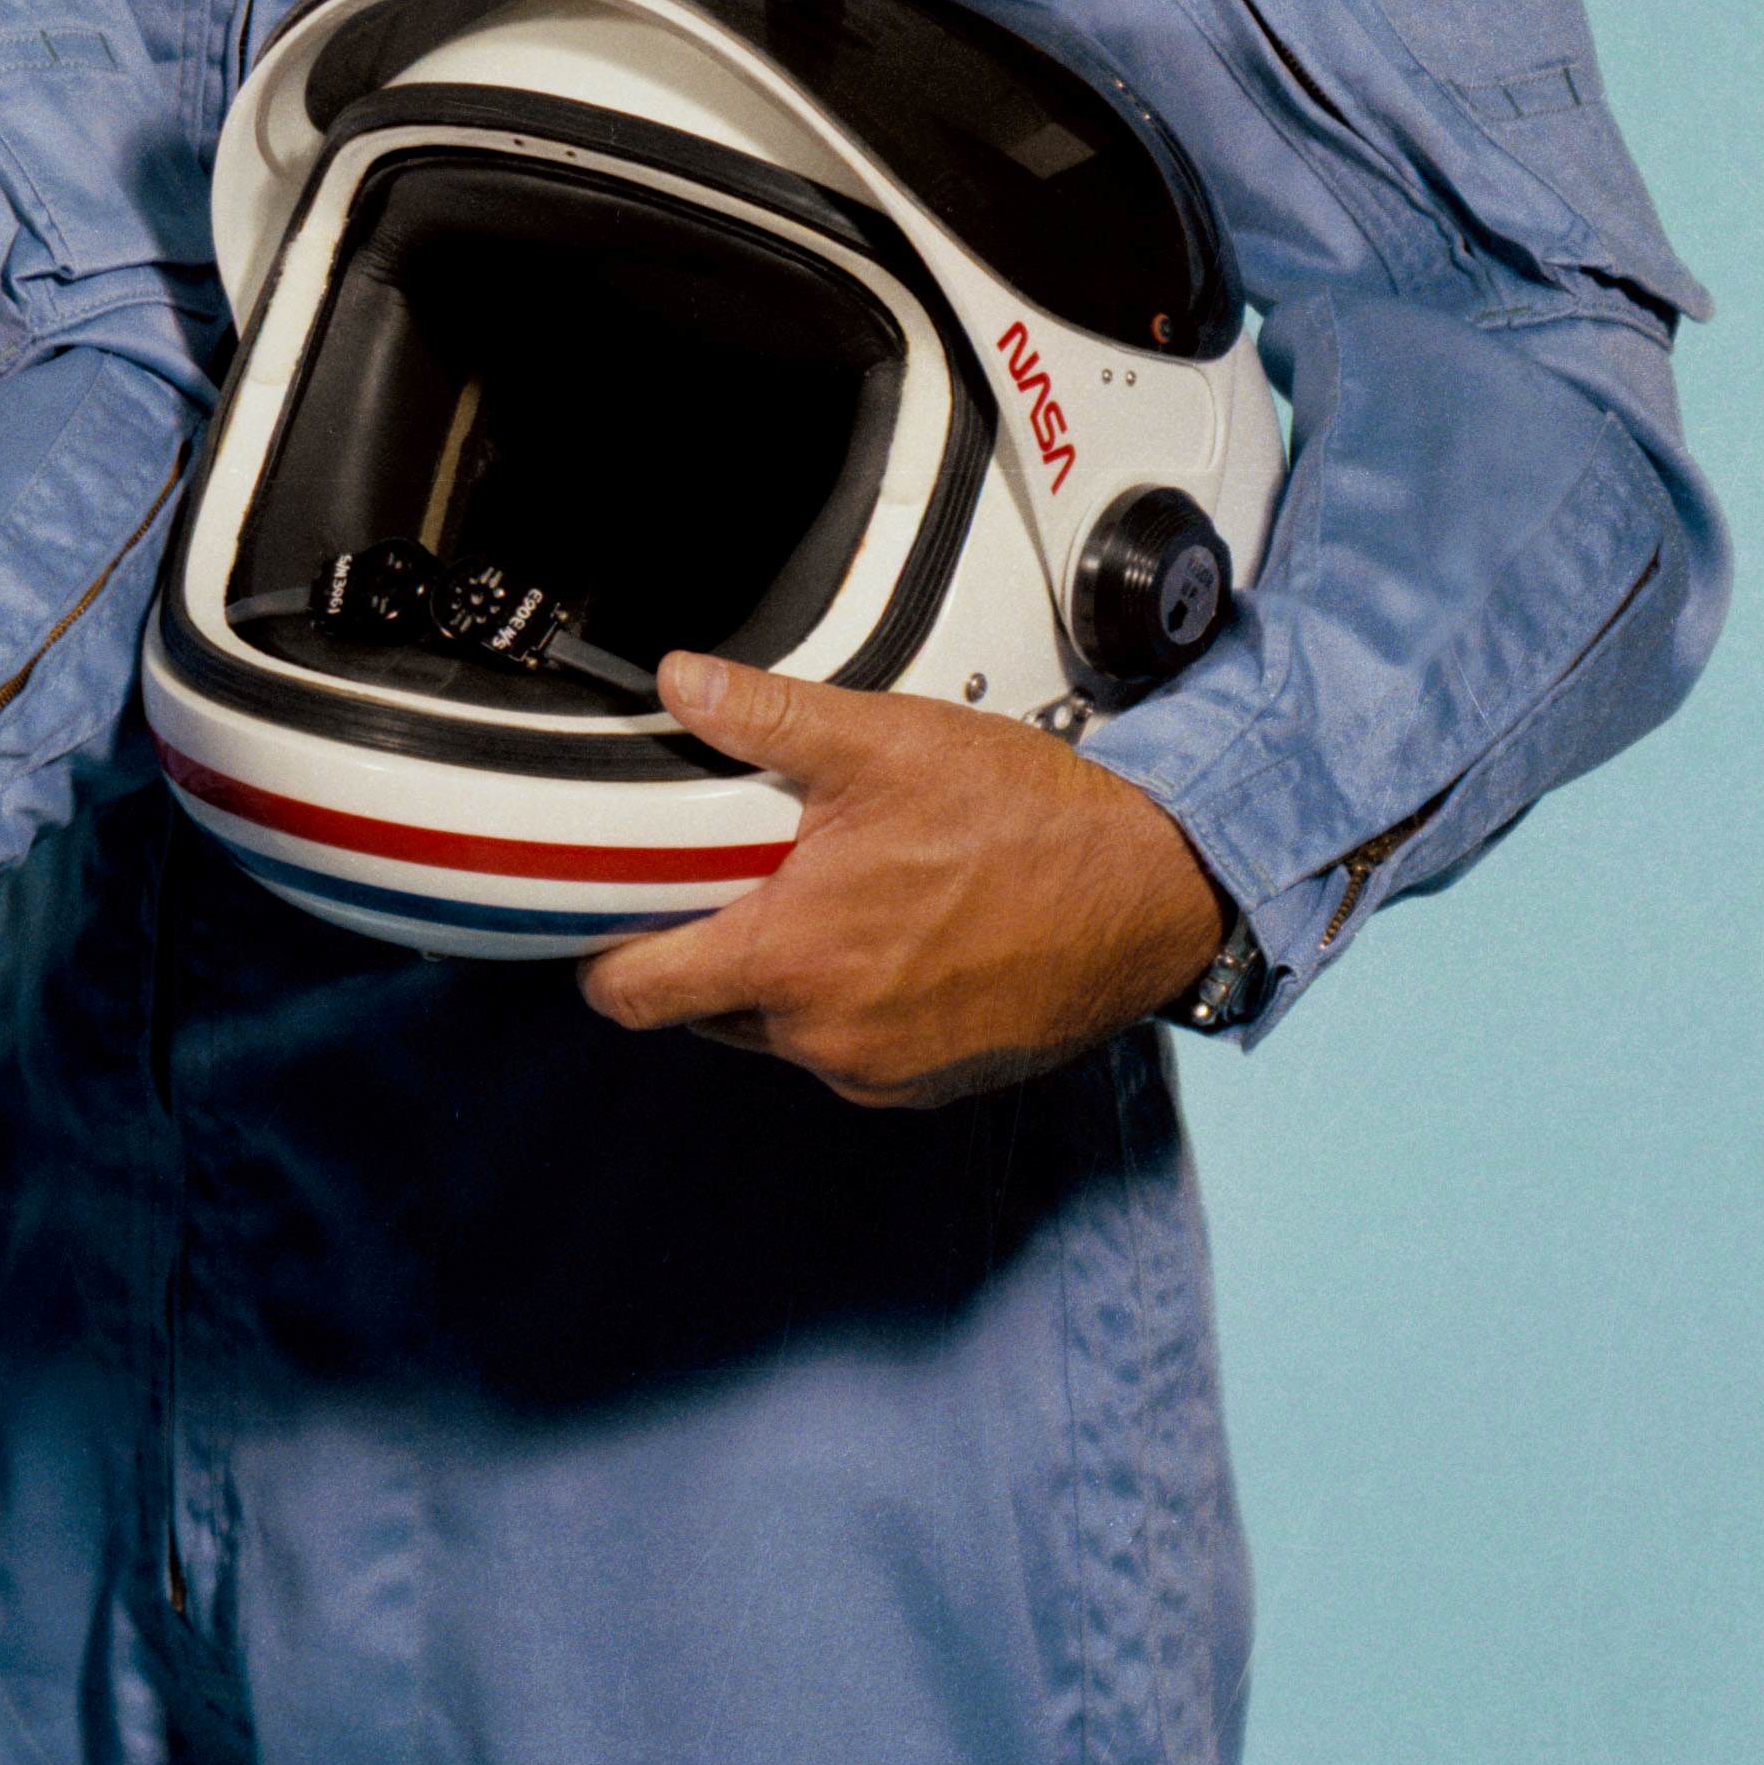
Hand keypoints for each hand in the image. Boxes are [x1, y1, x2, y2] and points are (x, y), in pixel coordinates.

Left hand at [573, 660, 1227, 1106]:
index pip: (635, 993)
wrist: (1157, 892)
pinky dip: (847, 1007)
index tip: (610, 918)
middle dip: (704, 952)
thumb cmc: (1033, 823)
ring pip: (777, 1032)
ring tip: (826, 902)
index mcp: (794, 960)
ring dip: (781, 980)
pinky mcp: (934, 1083)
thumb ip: (766, 716)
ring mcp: (884, 1070)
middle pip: (701, 1010)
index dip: (606, 957)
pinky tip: (885, 941)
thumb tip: (682, 681)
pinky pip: (849, 1053)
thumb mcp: (886, 743)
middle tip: (738, 883)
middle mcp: (828, 1036)